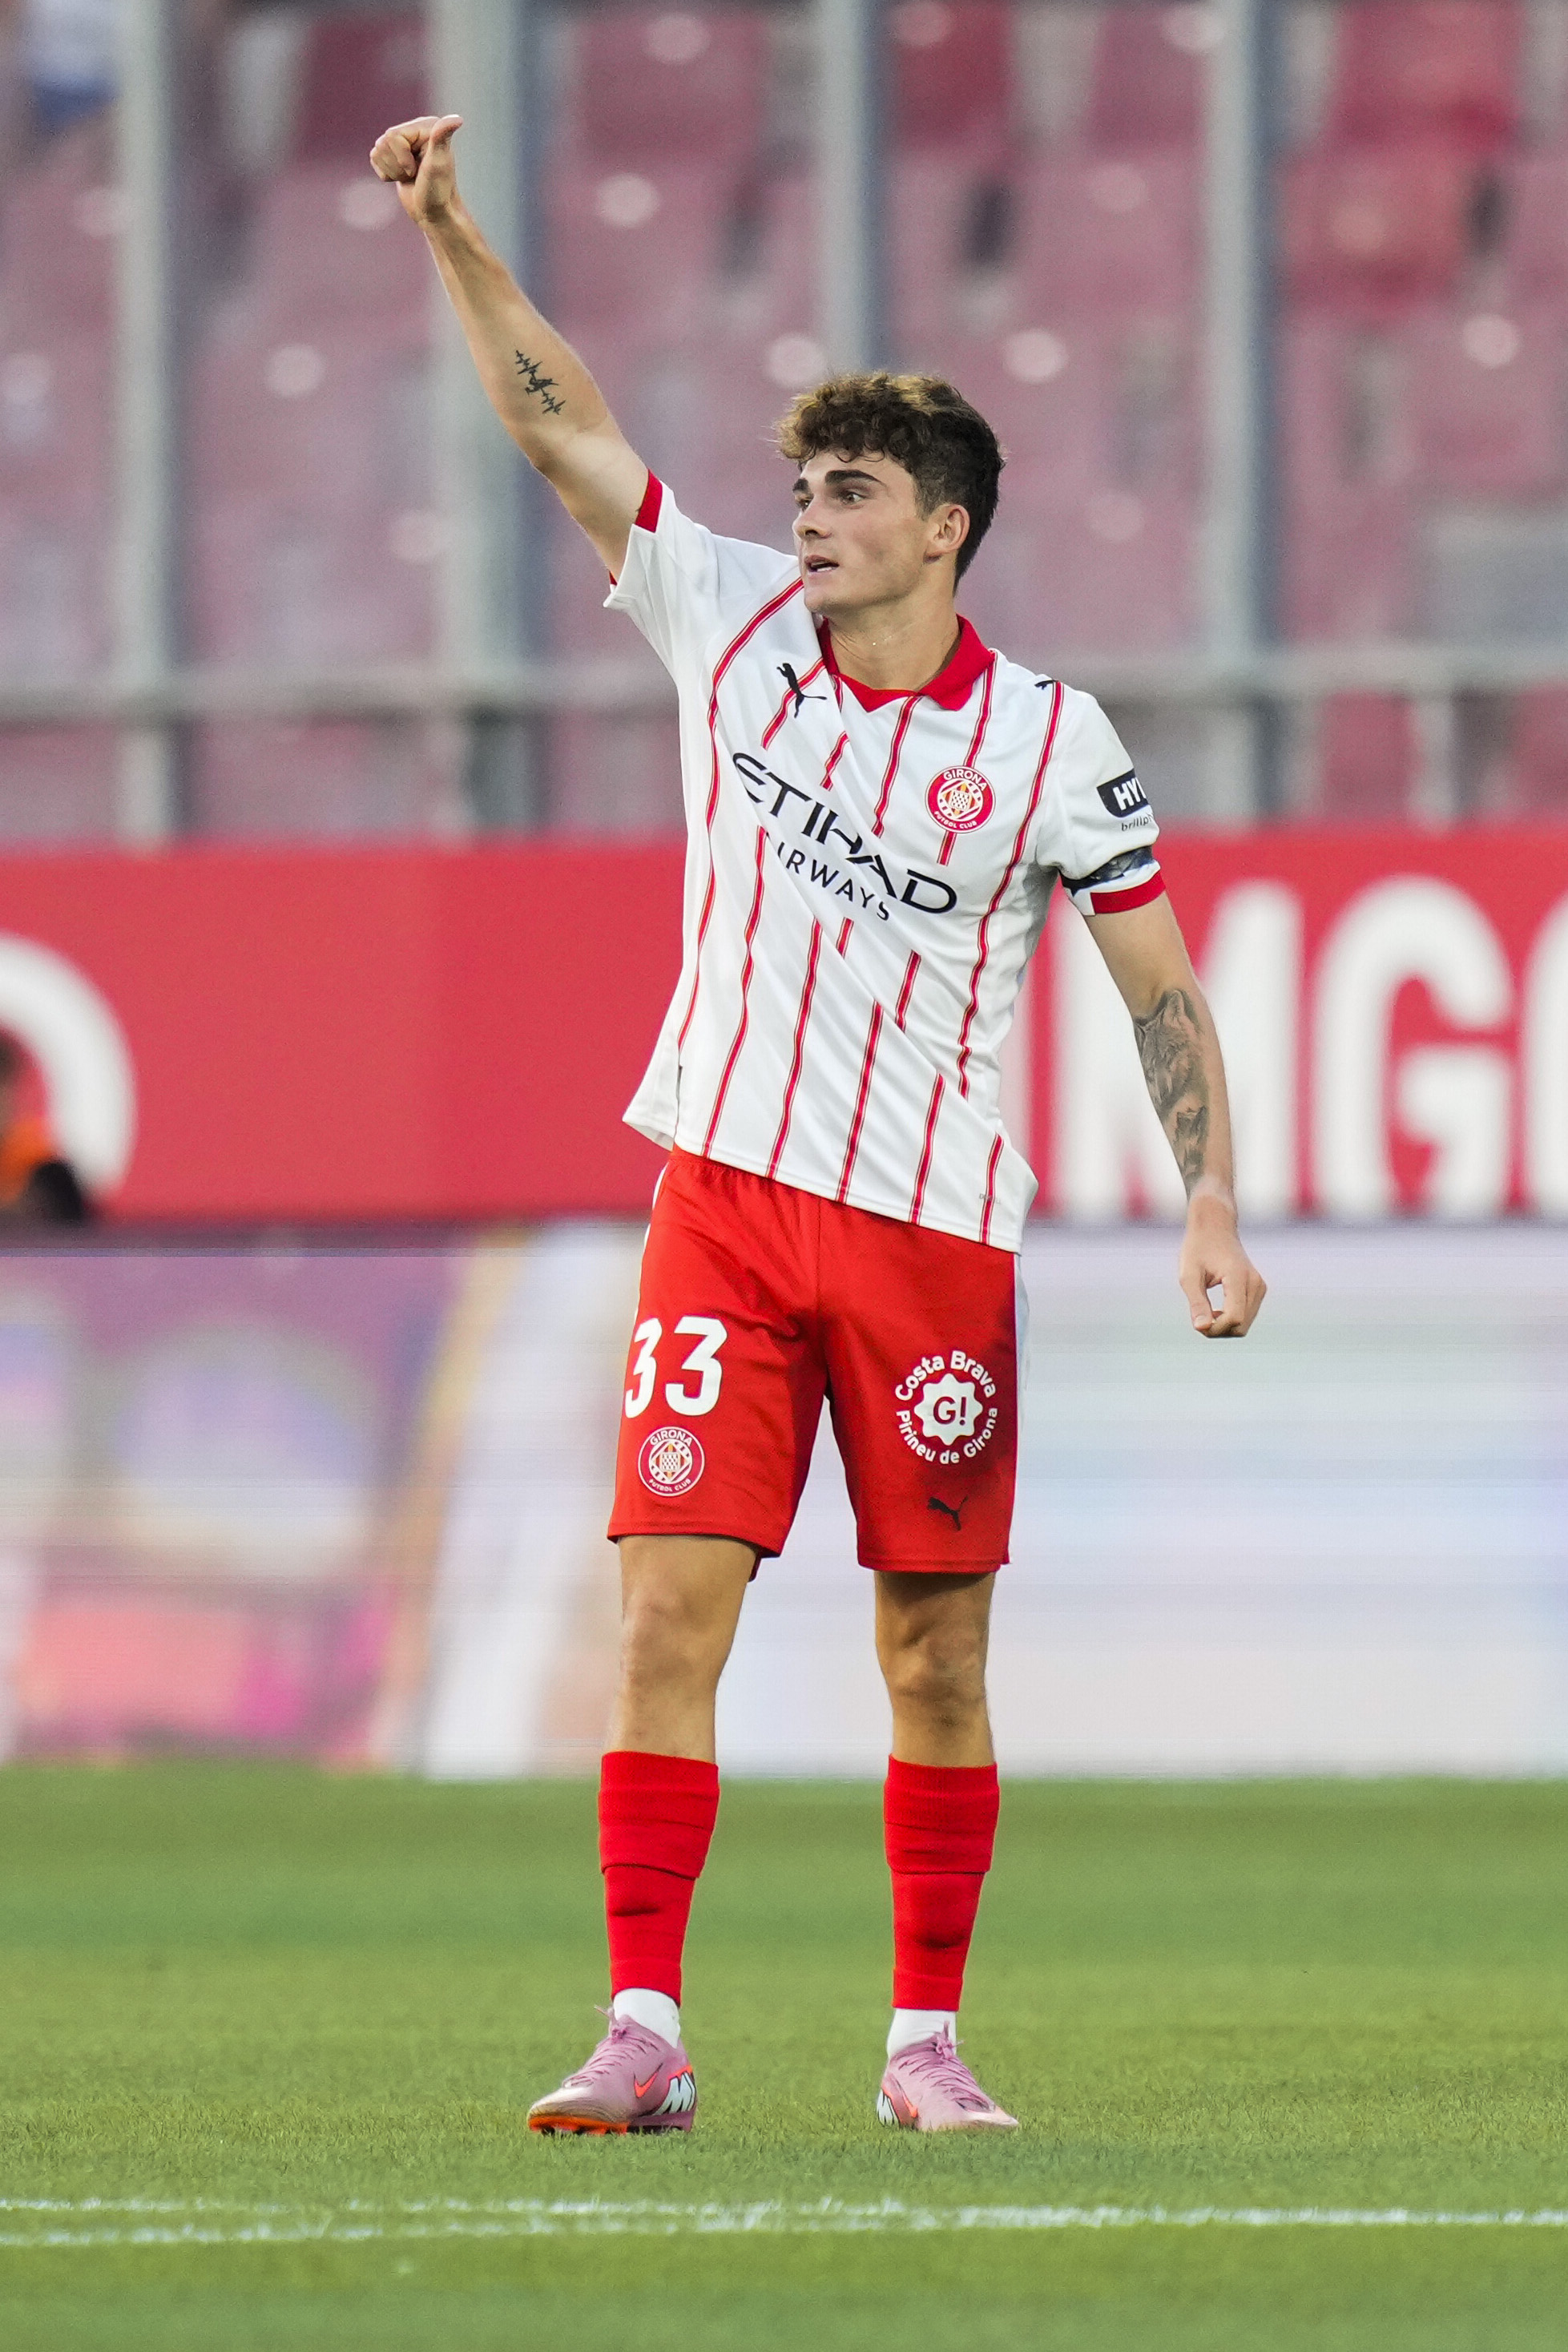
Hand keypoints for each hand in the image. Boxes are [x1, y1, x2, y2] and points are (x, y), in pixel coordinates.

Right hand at [369, 113, 463, 226]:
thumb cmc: (438, 191)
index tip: (417, 169)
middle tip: (414, 174)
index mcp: (426, 126)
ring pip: (377, 150)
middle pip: (383, 142)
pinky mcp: (394, 155)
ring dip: (392, 171)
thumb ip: (442, 137)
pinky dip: (386, 173)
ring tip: (410, 176)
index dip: (401, 157)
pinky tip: (403, 177)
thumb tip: (458, 119)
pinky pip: (374, 158)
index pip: (392, 135)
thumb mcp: (438, 163)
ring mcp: (404, 142)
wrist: (434, 214)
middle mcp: (415, 130)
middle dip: (396, 165)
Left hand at [1178, 1189, 1265, 1337]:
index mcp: (1238, 1277)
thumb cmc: (1198, 1248)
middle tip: (1199, 1318)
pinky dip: (1231, 1320)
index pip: (1234, 1317)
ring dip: (1224, 1327)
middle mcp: (1255, 1283)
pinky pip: (1247, 1317)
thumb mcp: (1189, 1275)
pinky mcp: (1259, 1290)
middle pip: (1240, 1326)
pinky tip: (1216, 1310)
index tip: (1197, 1324)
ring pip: (1244, 1325)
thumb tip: (1202, 1329)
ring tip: (1206, 1312)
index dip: (1215, 1329)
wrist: (1215, 1227)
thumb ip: (1197, 1303)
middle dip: (1219, 1330)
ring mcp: (1260, 1286)